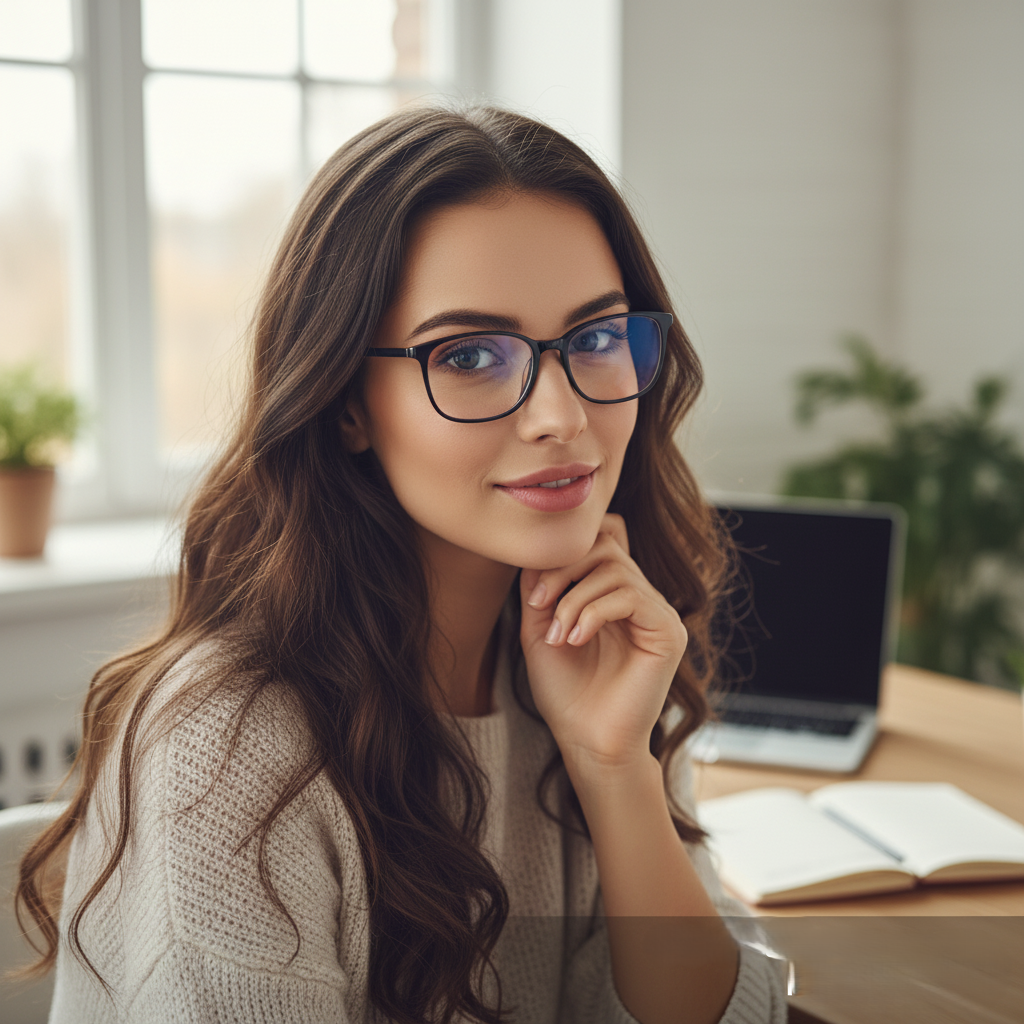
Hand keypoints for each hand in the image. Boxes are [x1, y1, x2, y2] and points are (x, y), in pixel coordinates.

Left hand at [519, 513, 687, 773]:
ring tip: (559, 636)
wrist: (587, 741)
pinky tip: (577, 639)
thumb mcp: (541, 629)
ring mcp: (658, 613)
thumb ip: (540, 587)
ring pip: (615, 569)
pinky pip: (630, 596)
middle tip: (539, 606)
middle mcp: (641, 599)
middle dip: (563, 571)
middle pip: (605, 547)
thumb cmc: (565, 692)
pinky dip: (594, 612)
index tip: (534, 595)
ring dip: (574, 599)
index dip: (563, 555)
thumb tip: (539, 548)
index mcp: (613, 596)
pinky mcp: (668, 632)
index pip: (598, 543)